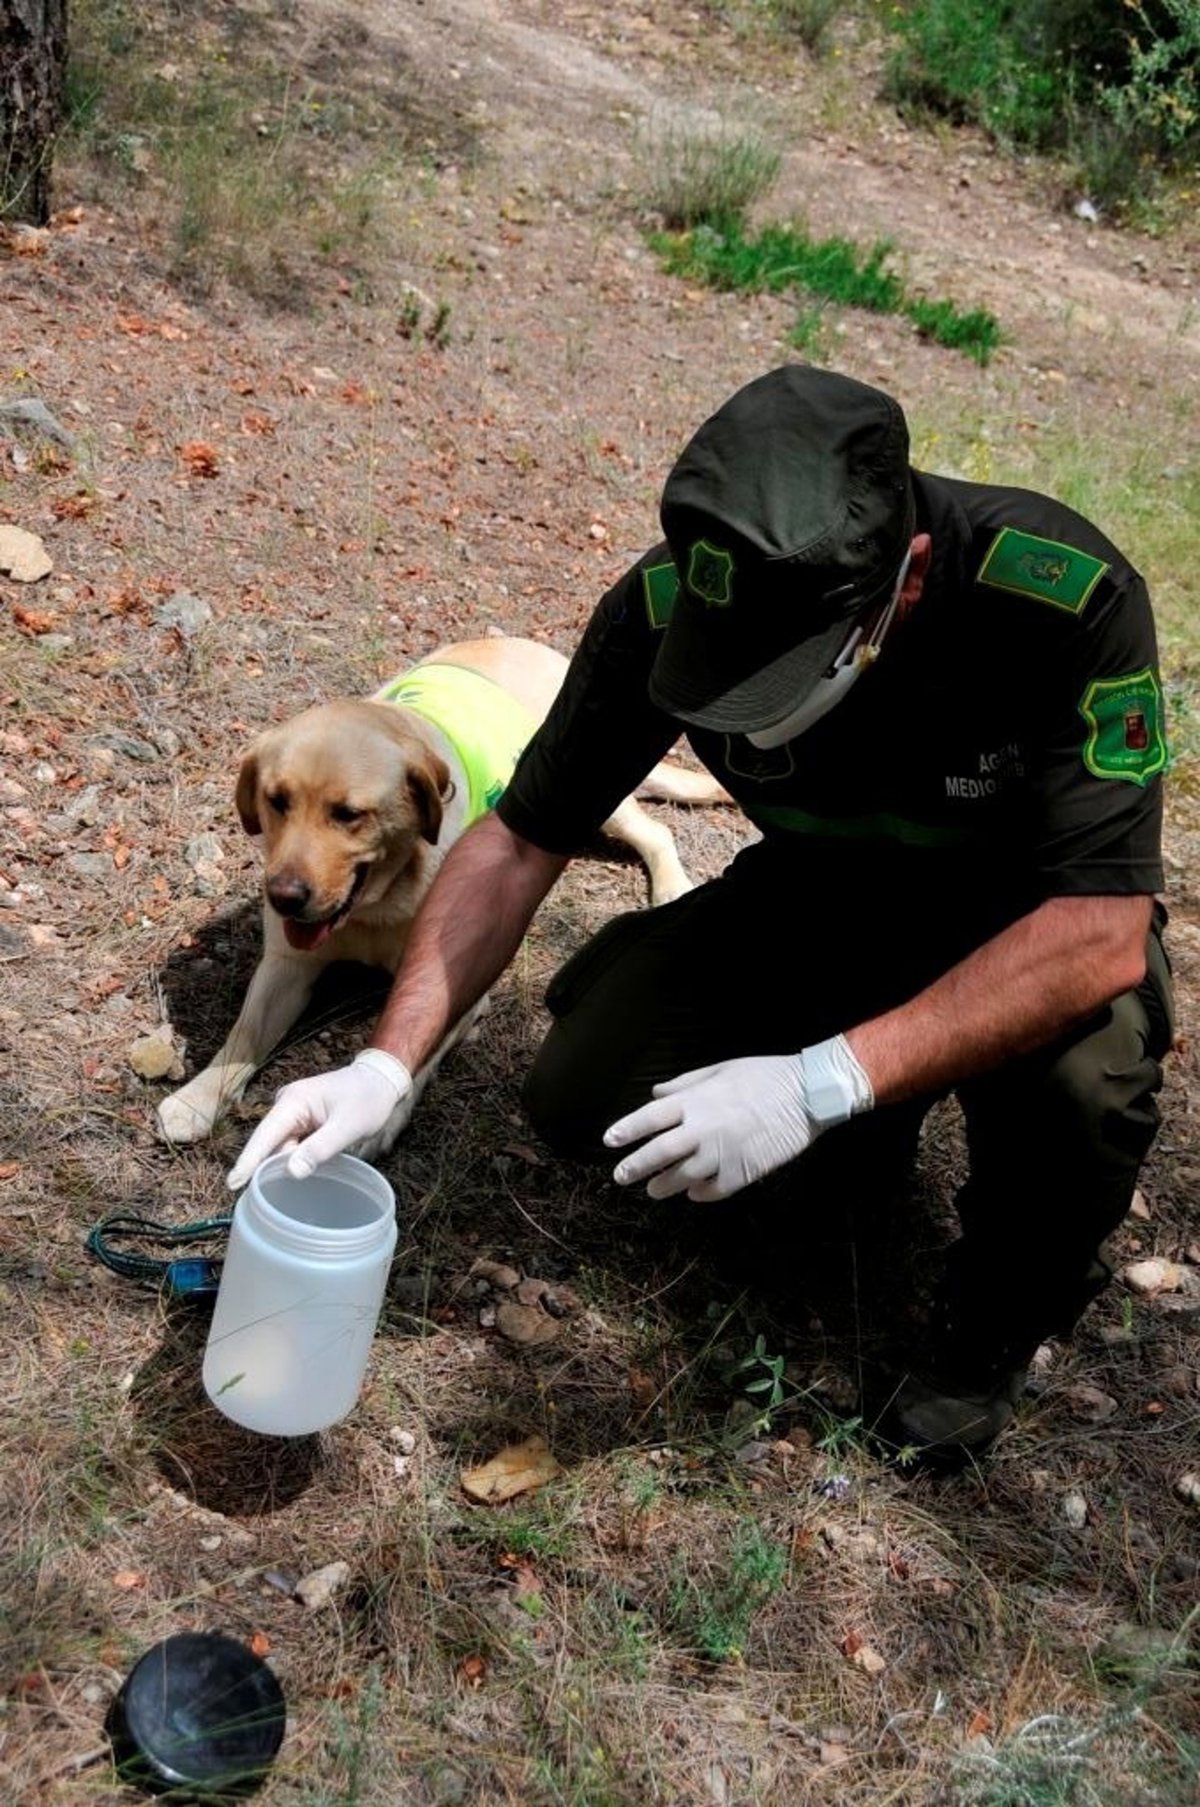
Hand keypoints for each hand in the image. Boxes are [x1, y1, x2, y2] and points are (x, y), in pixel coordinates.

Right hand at [226, 1050, 412, 1188]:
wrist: (381, 1080)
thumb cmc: (367, 1099)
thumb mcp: (348, 1126)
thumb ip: (320, 1148)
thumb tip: (292, 1171)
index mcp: (294, 1101)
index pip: (265, 1136)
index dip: (248, 1161)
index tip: (232, 1184)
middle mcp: (286, 1104)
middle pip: (270, 1143)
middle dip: (268, 1167)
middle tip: (270, 1194)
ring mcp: (292, 1111)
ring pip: (281, 1146)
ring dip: (286, 1162)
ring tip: (292, 1180)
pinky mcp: (301, 1119)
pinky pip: (292, 1143)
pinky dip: (296, 1157)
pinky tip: (302, 1169)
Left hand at [603, 1036, 872, 1201]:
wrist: (807, 1094)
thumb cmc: (763, 1075)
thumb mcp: (720, 1069)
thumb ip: (684, 1083)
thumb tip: (656, 1093)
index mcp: (696, 1100)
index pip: (650, 1118)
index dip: (627, 1130)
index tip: (610, 1141)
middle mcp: (703, 1129)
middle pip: (659, 1153)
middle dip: (635, 1166)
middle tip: (621, 1176)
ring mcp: (722, 1153)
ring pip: (682, 1177)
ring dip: (663, 1185)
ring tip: (653, 1190)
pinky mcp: (743, 1172)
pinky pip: (713, 1190)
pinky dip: (699, 1194)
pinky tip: (693, 1193)